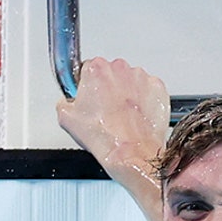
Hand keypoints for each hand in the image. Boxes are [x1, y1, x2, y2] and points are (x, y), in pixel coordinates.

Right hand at [56, 57, 169, 177]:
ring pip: (130, 81)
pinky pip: (148, 90)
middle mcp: (119, 68)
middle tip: (104, 111)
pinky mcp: (157, 88)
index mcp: (96, 68)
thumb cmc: (103, 136)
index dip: (87, 86)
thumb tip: (67, 102)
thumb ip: (64, 102)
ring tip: (121, 117)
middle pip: (110, 73)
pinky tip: (135, 116)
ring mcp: (141, 77)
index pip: (87, 69)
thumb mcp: (66, 119)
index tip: (90, 97)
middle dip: (107, 89)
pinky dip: (143, 100)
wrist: (129, 152)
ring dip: (126, 94)